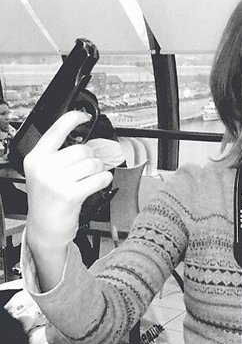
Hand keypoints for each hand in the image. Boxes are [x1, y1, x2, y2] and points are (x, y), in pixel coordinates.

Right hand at [24, 110, 112, 251]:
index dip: (72, 119)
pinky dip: (104, 179)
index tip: (83, 116)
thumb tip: (87, 142)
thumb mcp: (44, 173)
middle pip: (81, 149)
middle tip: (90, 167)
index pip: (56, 131)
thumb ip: (59, 156)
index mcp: (36, 158)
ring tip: (92, 177)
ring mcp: (56, 182)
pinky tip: (100, 182)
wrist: (44, 228)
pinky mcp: (70, 195)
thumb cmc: (47, 200)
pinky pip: (98, 179)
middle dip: (92, 157)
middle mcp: (43, 168)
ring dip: (98, 169)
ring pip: (92, 164)